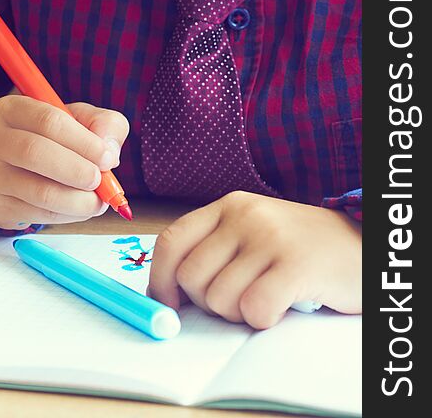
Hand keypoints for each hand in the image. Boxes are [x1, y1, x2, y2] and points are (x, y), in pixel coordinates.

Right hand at [0, 95, 129, 229]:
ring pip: (39, 192)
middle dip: (77, 171)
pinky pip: (39, 215)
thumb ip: (103, 125)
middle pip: (35, 153)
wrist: (10, 168)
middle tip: (99, 181)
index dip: (83, 141)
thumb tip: (110, 152)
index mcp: (11, 109)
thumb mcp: (77, 119)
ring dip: (78, 200)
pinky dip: (68, 215)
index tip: (107, 158)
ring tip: (97, 201)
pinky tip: (78, 208)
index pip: (48, 121)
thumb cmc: (50, 138)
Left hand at [147, 191, 360, 328]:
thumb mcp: (252, 234)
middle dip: (208, 303)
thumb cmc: (300, 248)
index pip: (171, 241)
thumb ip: (213, 252)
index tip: (167, 304)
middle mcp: (245, 215)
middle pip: (191, 277)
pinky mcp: (295, 264)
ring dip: (238, 313)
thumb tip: (167, 292)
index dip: (160, 278)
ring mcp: (270, 237)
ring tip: (266, 298)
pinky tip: (280, 307)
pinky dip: (262, 319)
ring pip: (219, 298)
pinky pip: (254, 308)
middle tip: (239, 300)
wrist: (363, 245)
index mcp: (228, 206)